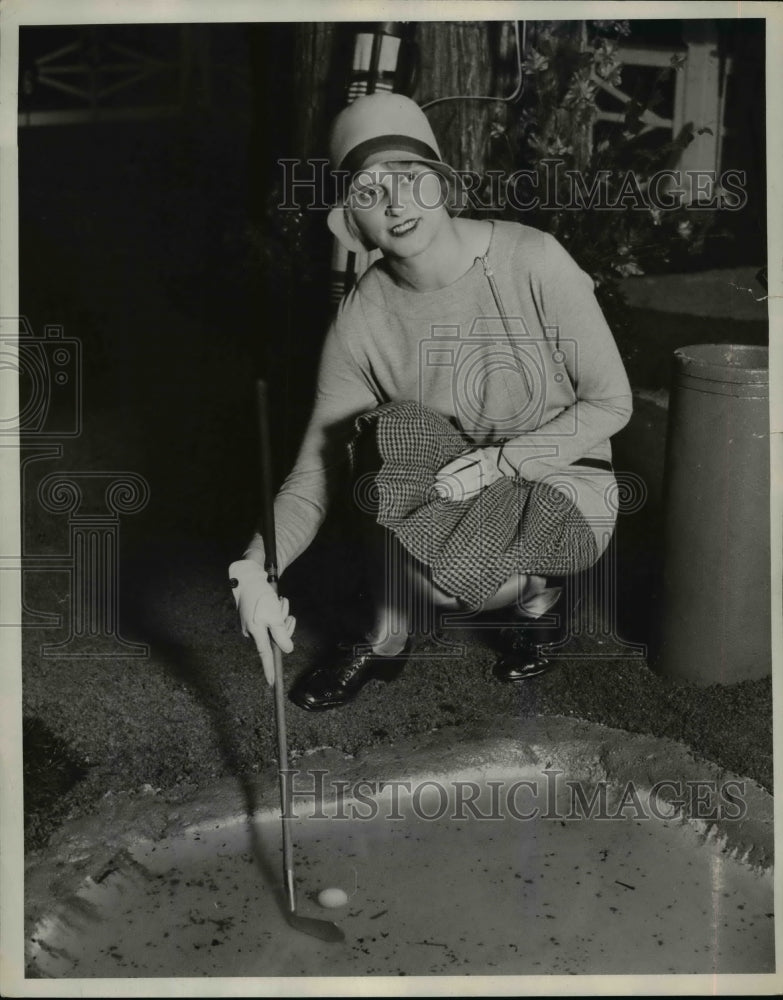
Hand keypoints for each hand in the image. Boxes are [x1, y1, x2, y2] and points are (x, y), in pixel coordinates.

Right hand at [228, 559, 295, 685]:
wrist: (249, 577)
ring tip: (279, 601)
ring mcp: (255, 623)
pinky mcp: (257, 616)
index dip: (269, 670)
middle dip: (285, 624)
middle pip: (277, 637)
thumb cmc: (261, 597)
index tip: (272, 683)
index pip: (265, 656)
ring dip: (282, 613)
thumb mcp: (274, 617)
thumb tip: (287, 650)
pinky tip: (276, 600)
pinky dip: (277, 610)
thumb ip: (282, 635)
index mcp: (256, 633)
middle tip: (283, 609)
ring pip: (277, 625)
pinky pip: (273, 618)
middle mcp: (254, 631)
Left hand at [433, 447, 504, 501]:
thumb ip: (462, 456)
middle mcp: (486, 465)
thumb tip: (446, 466)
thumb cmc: (483, 454)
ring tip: (443, 494)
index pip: (463, 461)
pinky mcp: (490, 485)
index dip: (450, 468)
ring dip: (456, 490)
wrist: (506, 460)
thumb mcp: (474, 450)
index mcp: (481, 454)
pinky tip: (453, 497)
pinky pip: (476, 492)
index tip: (438, 475)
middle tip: (438, 486)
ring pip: (472, 485)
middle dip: (451, 481)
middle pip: (467, 474)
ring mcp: (490, 476)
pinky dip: (464, 495)